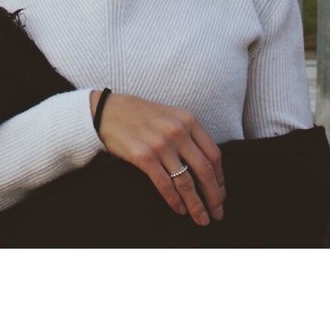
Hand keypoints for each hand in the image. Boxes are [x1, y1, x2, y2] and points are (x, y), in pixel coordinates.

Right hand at [90, 90, 224, 225]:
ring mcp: (161, 144)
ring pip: (186, 181)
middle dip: (214, 196)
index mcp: (188, 120)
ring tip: (201, 218)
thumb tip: (207, 166)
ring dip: (196, 204)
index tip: (221, 194)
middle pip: (204, 170)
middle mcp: (178, 131)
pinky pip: (164, 184)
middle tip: (217, 213)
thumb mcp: (171, 116)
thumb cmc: (141, 115)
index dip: (220, 178)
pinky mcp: (143, 156)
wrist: (108, 111)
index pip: (214, 154)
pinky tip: (179, 209)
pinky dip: (174, 200)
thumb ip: (189, 135)